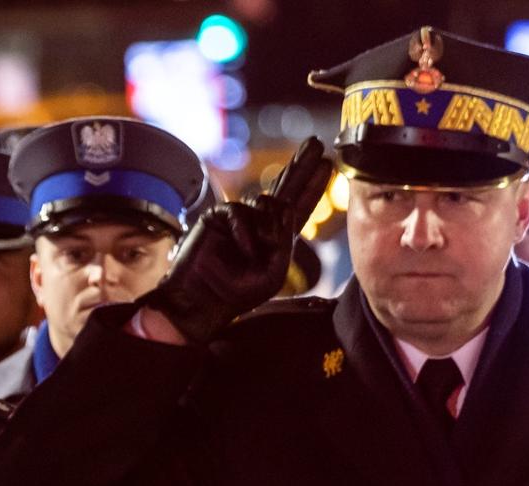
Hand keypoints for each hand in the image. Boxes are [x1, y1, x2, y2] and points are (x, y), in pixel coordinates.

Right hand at [140, 138, 332, 343]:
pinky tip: (244, 248)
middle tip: (315, 143)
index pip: (299, 207)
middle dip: (301, 165)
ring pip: (265, 201)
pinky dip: (244, 232)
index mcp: (276, 239)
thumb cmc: (237, 293)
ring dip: (268, 225)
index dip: (313, 187)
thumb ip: (284, 240)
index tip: (327, 164)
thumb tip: (282, 208)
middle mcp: (259, 224)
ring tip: (261, 247)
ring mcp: (238, 218)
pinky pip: (239, 211)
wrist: (201, 299)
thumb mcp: (274, 272)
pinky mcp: (218, 216)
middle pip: (285, 188)